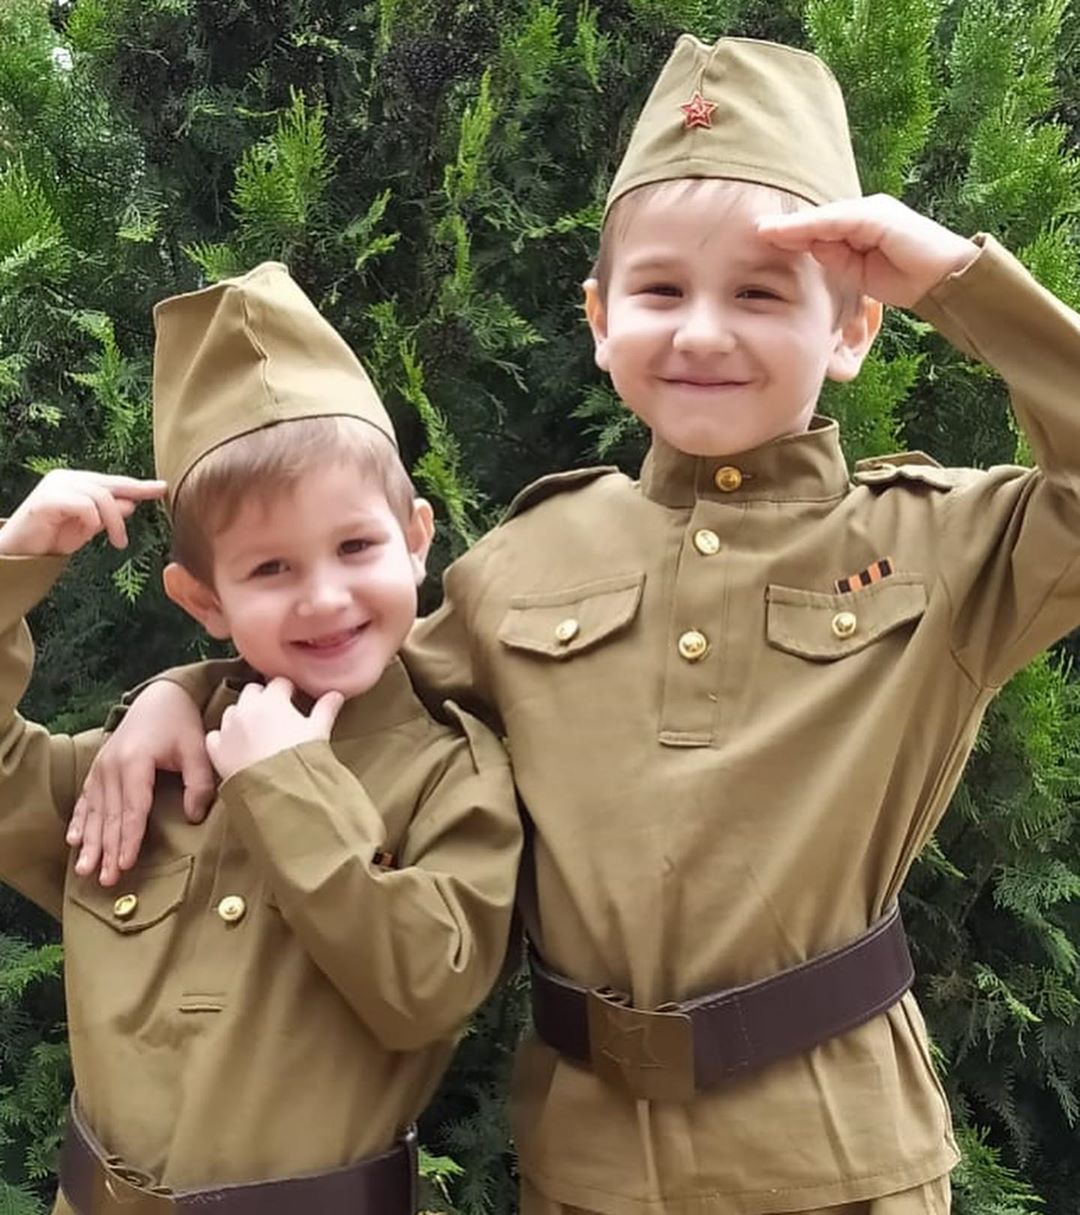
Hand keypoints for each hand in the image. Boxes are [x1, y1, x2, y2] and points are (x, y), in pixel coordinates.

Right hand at [0, 469, 165, 557]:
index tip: (162, 488)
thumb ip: (108, 515)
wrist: (19, 552)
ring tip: (119, 542)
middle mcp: (68, 478)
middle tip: (156, 502)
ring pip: (100, 496)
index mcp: (78, 482)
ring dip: (115, 521)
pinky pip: (83, 505)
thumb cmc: (52, 538)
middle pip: (111, 485)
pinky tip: (94, 532)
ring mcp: (56, 486)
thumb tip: (132, 504)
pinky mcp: (47, 500)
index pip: (114, 482)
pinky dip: (93, 519)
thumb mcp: (88, 527)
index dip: (139, 486)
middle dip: (135, 496)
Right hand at [68, 680, 215, 885]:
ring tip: (84, 869)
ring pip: (94, 812)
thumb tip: (195, 816)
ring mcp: (101, 767)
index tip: (125, 863)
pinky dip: (79, 820)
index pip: (132, 809)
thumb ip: (198, 782)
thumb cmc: (181, 723)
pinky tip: (73, 839)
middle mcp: (112, 766)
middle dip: (107, 850)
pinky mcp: (98, 768)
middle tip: (106, 879)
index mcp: (136, 761)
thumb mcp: (197, 748)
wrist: (160, 696)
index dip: (129, 838)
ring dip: (90, 842)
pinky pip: (85, 799)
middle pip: (110, 816)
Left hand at [205, 677, 343, 782]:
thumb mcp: (318, 732)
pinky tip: (236, 746)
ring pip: (232, 711)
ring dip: (242, 715)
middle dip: (262, 698)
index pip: (279, 683)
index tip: (293, 700)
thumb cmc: (300, 757)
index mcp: (271, 700)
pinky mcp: (216, 749)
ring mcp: (228, 728)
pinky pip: (216, 735)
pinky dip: (223, 738)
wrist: (277, 789)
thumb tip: (336, 693)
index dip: (287, 691)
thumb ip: (325, 709)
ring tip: (255, 731)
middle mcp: (245, 708)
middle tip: (275, 715)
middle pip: (252, 691)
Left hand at [756, 194, 978, 308]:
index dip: (789, 235)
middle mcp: (862, 214)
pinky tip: (789, 232)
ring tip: (762, 231)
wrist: (944, 279)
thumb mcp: (860, 275)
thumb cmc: (907, 280)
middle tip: (752, 231)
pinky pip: (838, 221)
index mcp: (858, 228)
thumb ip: (837, 261)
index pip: (817, 230)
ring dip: (792, 226)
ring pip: (823, 218)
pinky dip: (812, 226)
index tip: (759, 241)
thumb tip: (812, 252)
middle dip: (784, 227)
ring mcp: (871, 211)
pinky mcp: (877, 216)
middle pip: (816, 220)